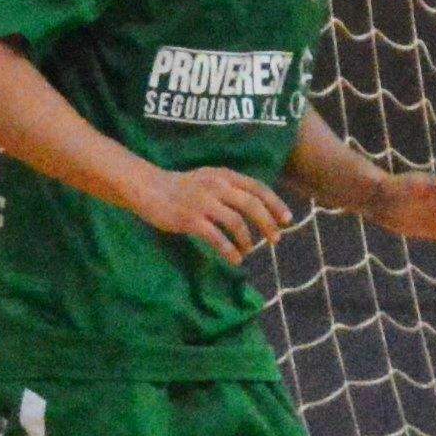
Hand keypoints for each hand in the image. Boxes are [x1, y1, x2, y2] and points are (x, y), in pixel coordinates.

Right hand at [127, 161, 295, 263]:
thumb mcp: (209, 178)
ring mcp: (203, 203)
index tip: (287, 219)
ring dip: (248, 240)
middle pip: (252, 205)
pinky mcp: (190, 220)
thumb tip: (258, 207)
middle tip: (276, 239)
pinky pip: (217, 238)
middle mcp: (216, 186)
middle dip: (268, 224)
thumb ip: (231, 188)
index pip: (258, 188)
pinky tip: (235, 259)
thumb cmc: (181, 187)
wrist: (147, 188)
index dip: (275, 204)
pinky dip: (230, 251)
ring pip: (237, 223)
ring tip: (249, 250)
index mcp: (224, 175)